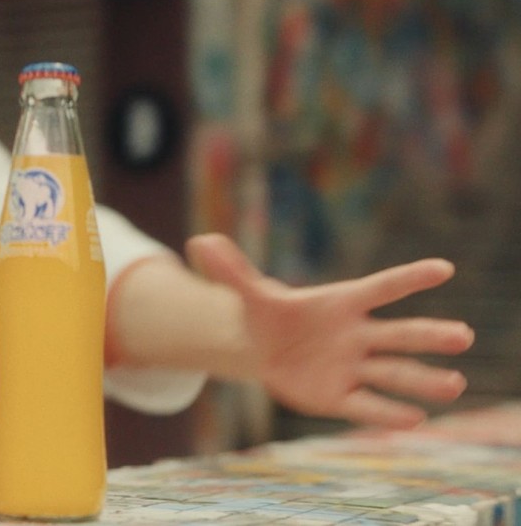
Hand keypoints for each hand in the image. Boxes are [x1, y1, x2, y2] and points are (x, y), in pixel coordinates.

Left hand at [186, 233, 472, 428]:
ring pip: (392, 374)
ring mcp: (351, 368)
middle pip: (398, 334)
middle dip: (428, 335)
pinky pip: (367, 406)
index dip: (409, 278)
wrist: (264, 351)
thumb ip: (231, 272)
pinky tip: (416, 420)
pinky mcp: (338, 397)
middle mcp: (355, 335)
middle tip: (462, 336)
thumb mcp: (249, 295)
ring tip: (455, 385)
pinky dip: (388, 413)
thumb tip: (200, 241)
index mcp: (341, 303)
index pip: (380, 288)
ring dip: (422, 380)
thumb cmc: (268, 317)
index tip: (443, 269)